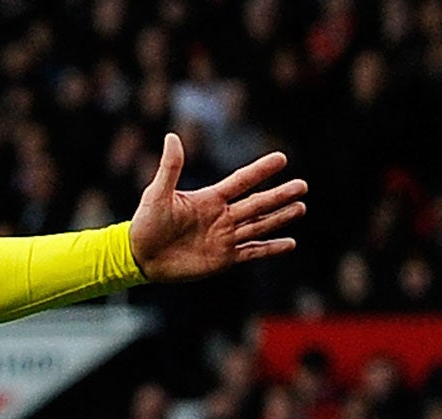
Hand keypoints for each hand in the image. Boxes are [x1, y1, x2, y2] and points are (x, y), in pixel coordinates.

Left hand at [128, 134, 306, 281]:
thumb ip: (170, 168)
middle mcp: (221, 217)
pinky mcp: (223, 259)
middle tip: (303, 186)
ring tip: (301, 207)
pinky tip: (290, 243)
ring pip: (259, 225)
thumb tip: (171, 136)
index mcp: (210, 199)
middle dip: (280, 195)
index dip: (261, 171)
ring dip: (280, 217)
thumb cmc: (145, 223)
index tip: (282, 159)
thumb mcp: (157, 194)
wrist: (139, 257)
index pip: (242, 181)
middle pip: (257, 203)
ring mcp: (224, 238)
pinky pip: (252, 252)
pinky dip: (271, 249)